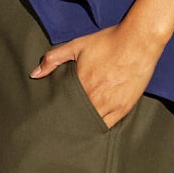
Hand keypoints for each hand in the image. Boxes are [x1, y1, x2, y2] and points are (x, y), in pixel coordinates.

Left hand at [29, 20, 163, 128]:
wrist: (139, 41)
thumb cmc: (108, 42)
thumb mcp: (77, 46)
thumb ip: (53, 59)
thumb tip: (34, 74)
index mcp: (82, 83)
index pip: (64, 106)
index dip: (57, 113)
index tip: (51, 117)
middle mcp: (96, 97)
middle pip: (77, 118)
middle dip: (69, 122)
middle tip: (60, 128)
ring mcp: (111, 104)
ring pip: (92, 124)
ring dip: (84, 126)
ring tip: (74, 131)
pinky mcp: (124, 107)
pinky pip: (109, 125)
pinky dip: (99, 127)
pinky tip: (93, 128)